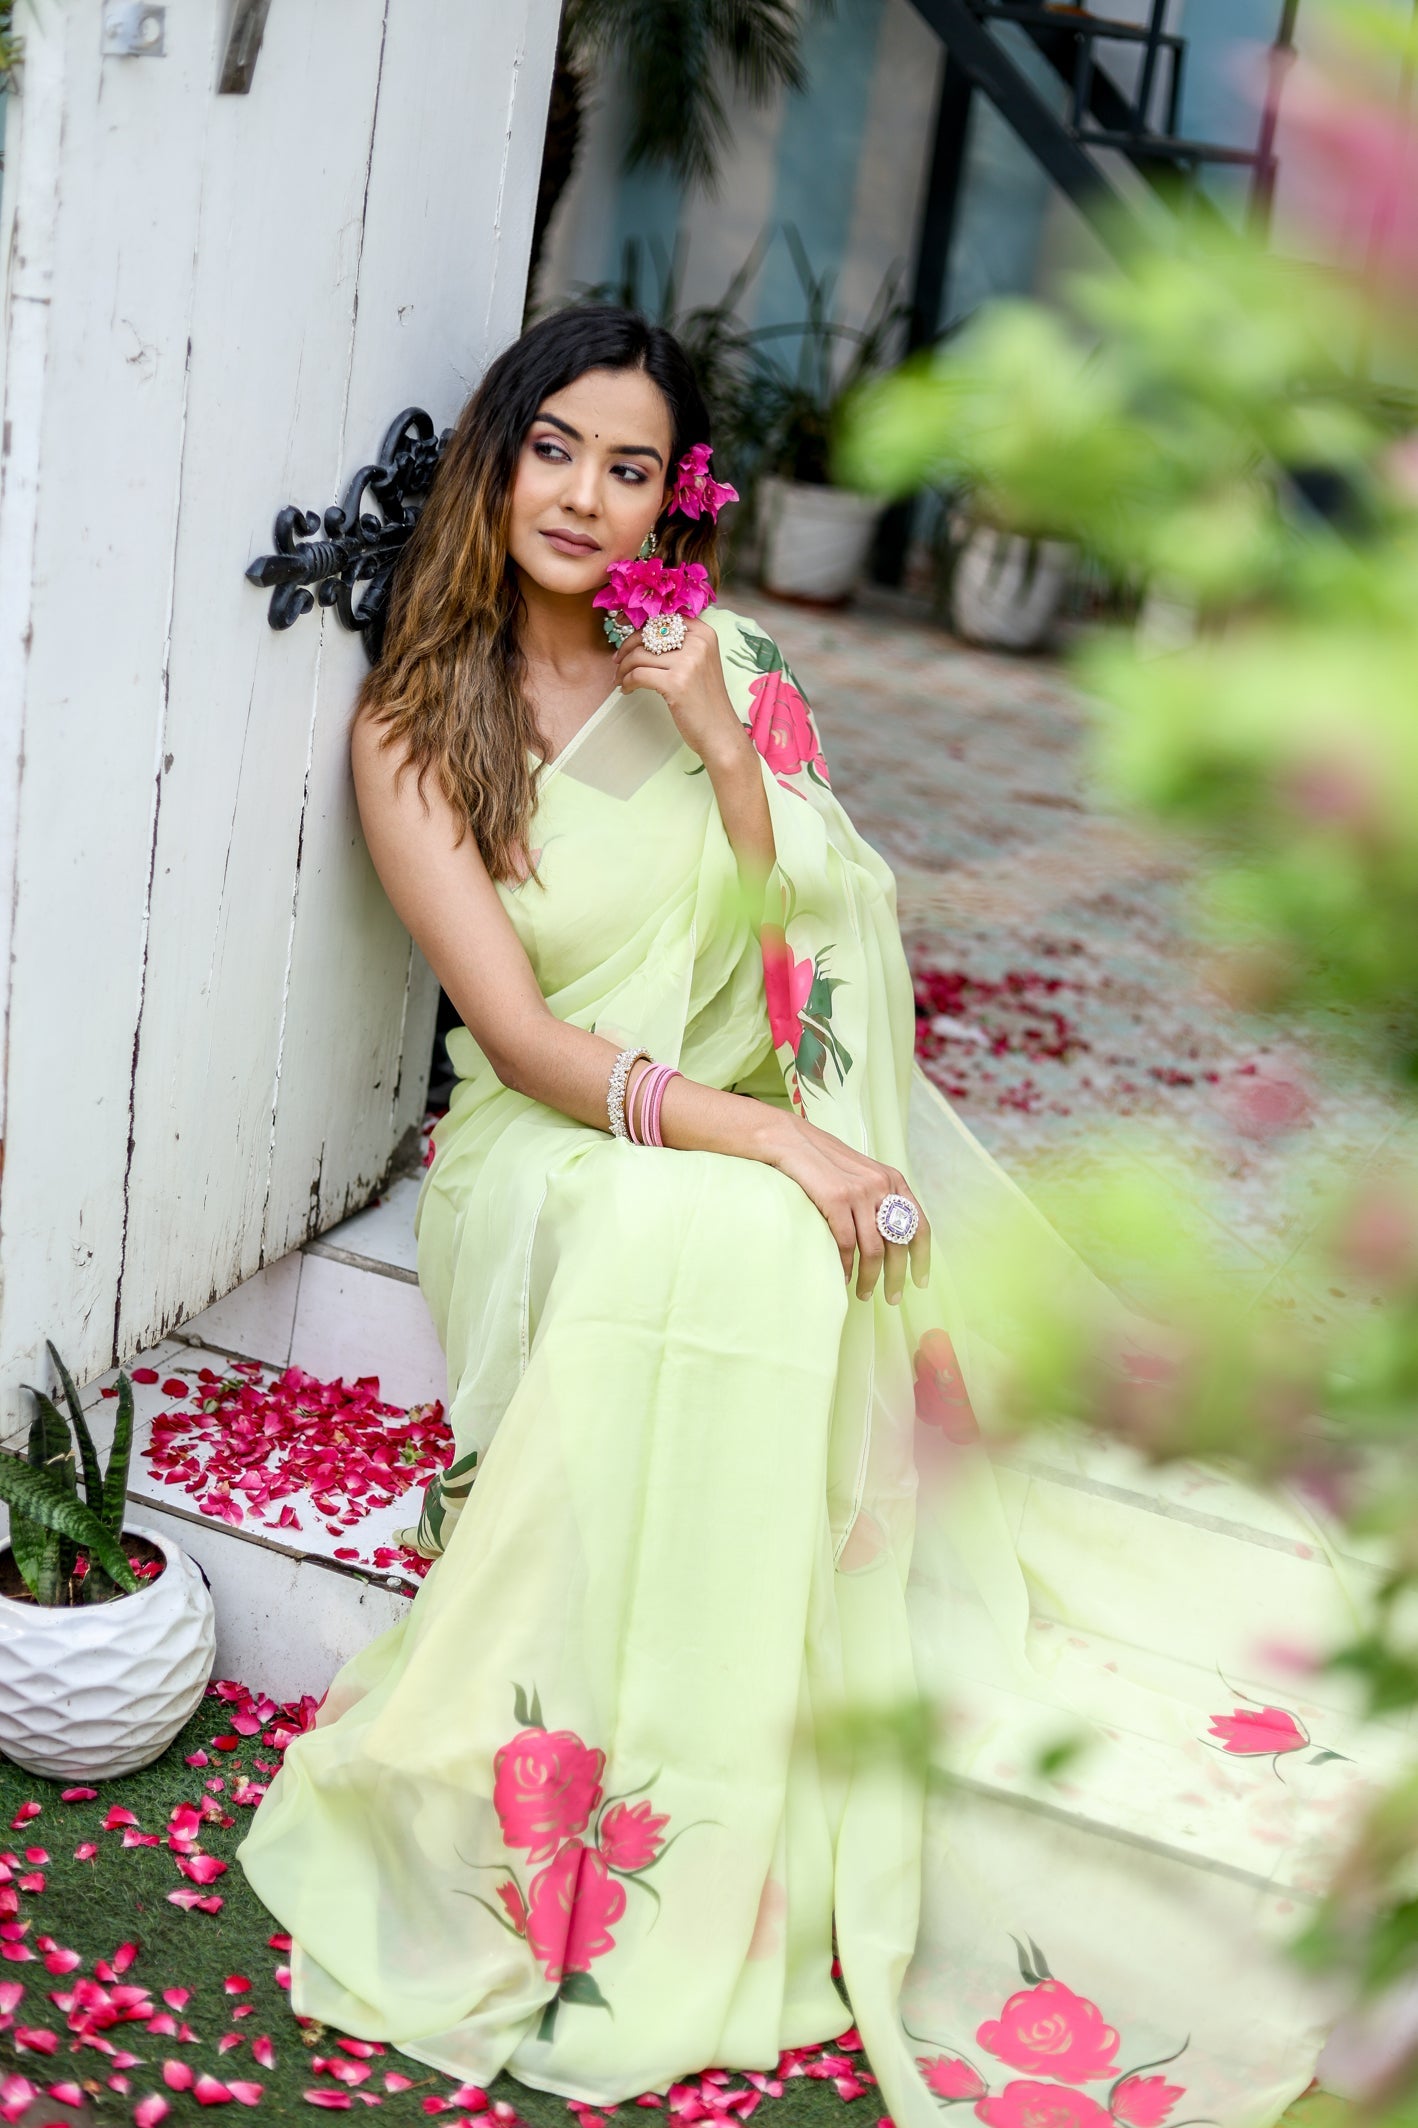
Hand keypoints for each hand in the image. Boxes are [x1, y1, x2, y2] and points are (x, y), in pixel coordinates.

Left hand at [612, 617, 745, 771]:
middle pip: (647, 634)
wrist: (719, 732)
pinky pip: (638, 674)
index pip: (663, 616)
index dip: (638, 620)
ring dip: (623, 668)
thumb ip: (680, 644)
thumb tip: (641, 632)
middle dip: (626, 647)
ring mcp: (688, 662)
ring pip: (638, 655)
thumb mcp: (700, 663)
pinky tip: (627, 690)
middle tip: (617, 661)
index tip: (621, 625)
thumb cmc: (705, 700)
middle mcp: (698, 643)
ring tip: (621, 679)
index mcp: (704, 633)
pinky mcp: (676, 683)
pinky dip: (627, 682)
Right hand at [758, 1110, 930, 1303]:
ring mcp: (860, 1192)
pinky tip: (843, 1277)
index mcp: (893, 1181)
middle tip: (892, 1298)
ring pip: (874, 1250)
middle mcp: (882, 1186)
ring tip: (863, 1293)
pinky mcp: (836, 1198)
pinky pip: (847, 1244)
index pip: (919, 1226)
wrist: (791, 1140)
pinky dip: (846, 1266)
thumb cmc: (823, 1162)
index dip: (922, 1259)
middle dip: (896, 1277)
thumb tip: (888, 1238)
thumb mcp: (861, 1174)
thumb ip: (877, 1198)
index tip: (920, 1282)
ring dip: (870, 1278)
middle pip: (899, 1244)